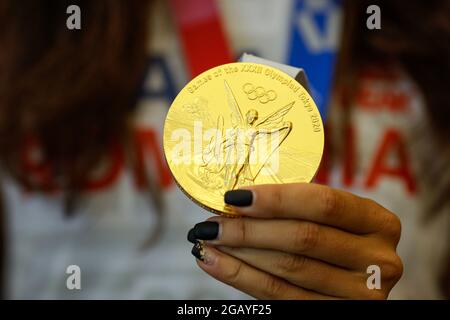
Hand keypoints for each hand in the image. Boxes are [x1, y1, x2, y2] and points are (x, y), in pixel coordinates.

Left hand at [188, 183, 402, 298]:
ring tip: (207, 240)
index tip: (235, 197)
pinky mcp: (334, 314)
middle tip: (210, 223)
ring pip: (288, 268)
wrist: (351, 281)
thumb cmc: (335, 238)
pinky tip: (216, 262)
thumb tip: (236, 200)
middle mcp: (379, 259)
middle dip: (249, 229)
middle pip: (303, 238)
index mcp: (379, 222)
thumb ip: (300, 209)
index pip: (324, 204)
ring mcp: (361, 294)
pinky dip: (241, 277)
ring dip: (239, 253)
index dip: (276, 199)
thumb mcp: (333, 220)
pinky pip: (280, 296)